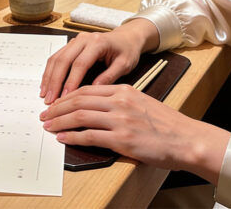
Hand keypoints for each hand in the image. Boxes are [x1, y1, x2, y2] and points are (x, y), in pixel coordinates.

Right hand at [40, 19, 157, 103]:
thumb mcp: (124, 64)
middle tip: (49, 100)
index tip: (64, 98)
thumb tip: (93, 90)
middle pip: (63, 60)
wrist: (127, 37)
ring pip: (56, 58)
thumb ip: (109, 76)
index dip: (70, 82)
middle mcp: (84, 39)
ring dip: (49, 77)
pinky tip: (47, 84)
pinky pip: (57, 57)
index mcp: (97, 42)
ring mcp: (76, 40)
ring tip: (44, 95)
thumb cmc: (127, 50)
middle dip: (54, 82)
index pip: (80, 64)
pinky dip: (50, 71)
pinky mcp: (72, 44)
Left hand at [40, 84, 229, 183]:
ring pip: (80, 116)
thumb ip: (118, 102)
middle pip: (79, 100)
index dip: (67, 96)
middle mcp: (120, 101)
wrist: (185, 139)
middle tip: (45, 114)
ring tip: (49, 126)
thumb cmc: (165, 124)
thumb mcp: (140, 103)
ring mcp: (120, 120)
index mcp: (123, 90)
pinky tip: (63, 138)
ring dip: (60, 121)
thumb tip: (95, 109)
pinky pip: (90, 135)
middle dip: (58, 107)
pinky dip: (73, 136)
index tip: (55, 103)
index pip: (87, 89)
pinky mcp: (122, 139)